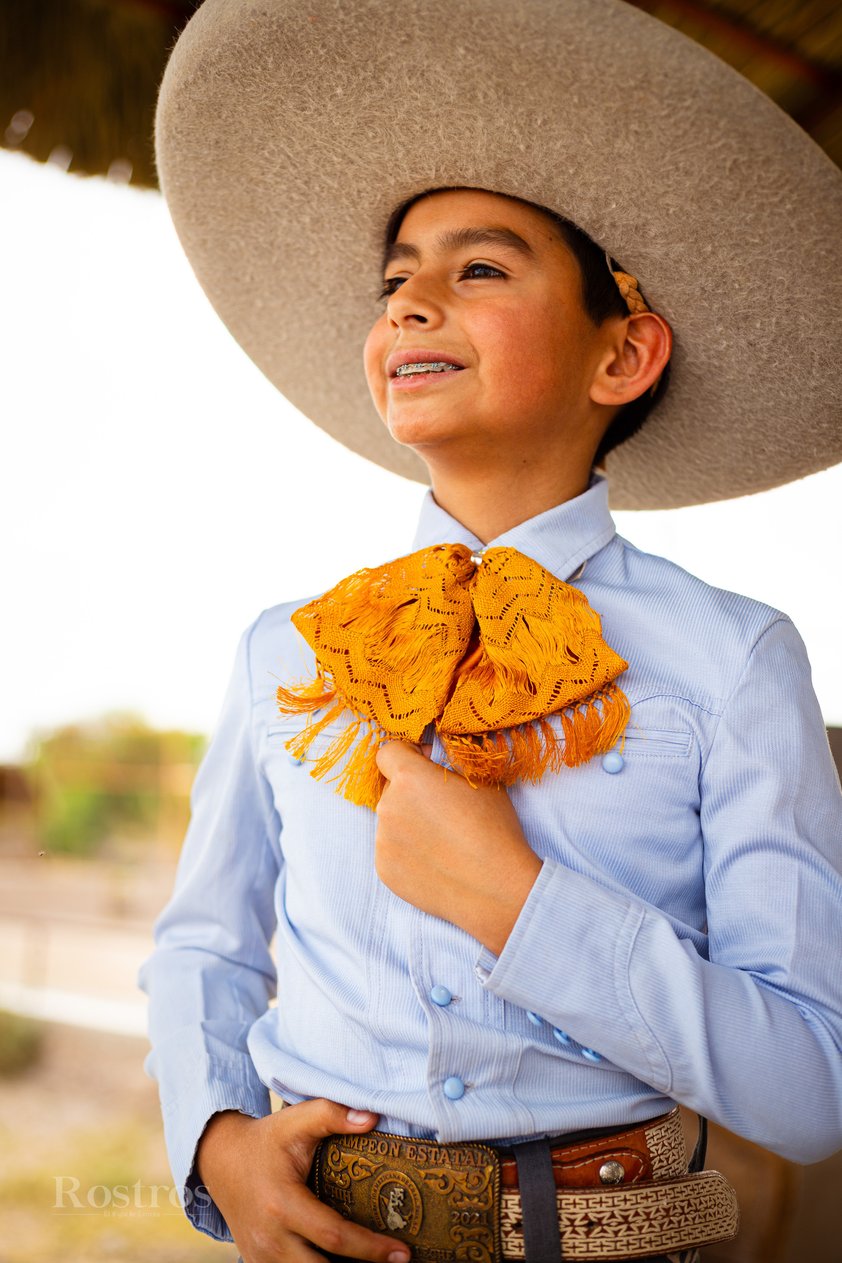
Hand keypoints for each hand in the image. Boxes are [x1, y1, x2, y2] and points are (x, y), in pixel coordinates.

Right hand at [195, 1099, 411, 1262]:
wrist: (220, 1161)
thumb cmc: (265, 1141)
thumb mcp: (295, 1121)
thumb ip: (331, 1114)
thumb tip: (372, 1117)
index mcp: (283, 1204)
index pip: (334, 1236)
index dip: (371, 1249)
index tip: (402, 1252)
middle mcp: (270, 1238)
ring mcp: (261, 1257)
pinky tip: (343, 1262)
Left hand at [374, 741, 541, 954]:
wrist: (497, 889)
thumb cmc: (495, 830)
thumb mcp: (481, 780)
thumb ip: (450, 762)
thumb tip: (434, 753)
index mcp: (410, 778)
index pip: (388, 752)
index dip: (408, 755)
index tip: (425, 765)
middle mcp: (388, 806)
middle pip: (391, 788)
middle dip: (412, 792)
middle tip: (443, 809)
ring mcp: (382, 840)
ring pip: (391, 820)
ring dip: (409, 823)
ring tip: (443, 841)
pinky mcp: (384, 869)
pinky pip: (391, 850)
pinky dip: (408, 852)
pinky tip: (436, 861)